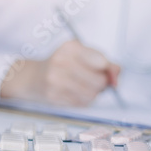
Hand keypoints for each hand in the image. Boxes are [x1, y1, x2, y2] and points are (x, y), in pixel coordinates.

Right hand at [1, 40, 119, 106]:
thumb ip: (103, 61)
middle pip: (99, 81)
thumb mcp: (80, 54)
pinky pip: (81, 103)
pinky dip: (83, 100)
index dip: (109, 70)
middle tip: (95, 81)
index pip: (101, 62)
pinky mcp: (53, 96)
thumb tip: (117, 73)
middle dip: (102, 84)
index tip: (108, 72)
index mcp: (70, 47)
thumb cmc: (61, 64)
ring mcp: (55, 80)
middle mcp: (61, 62)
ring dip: (93, 94)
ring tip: (84, 87)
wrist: (32, 77)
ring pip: (91, 95)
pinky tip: (74, 93)